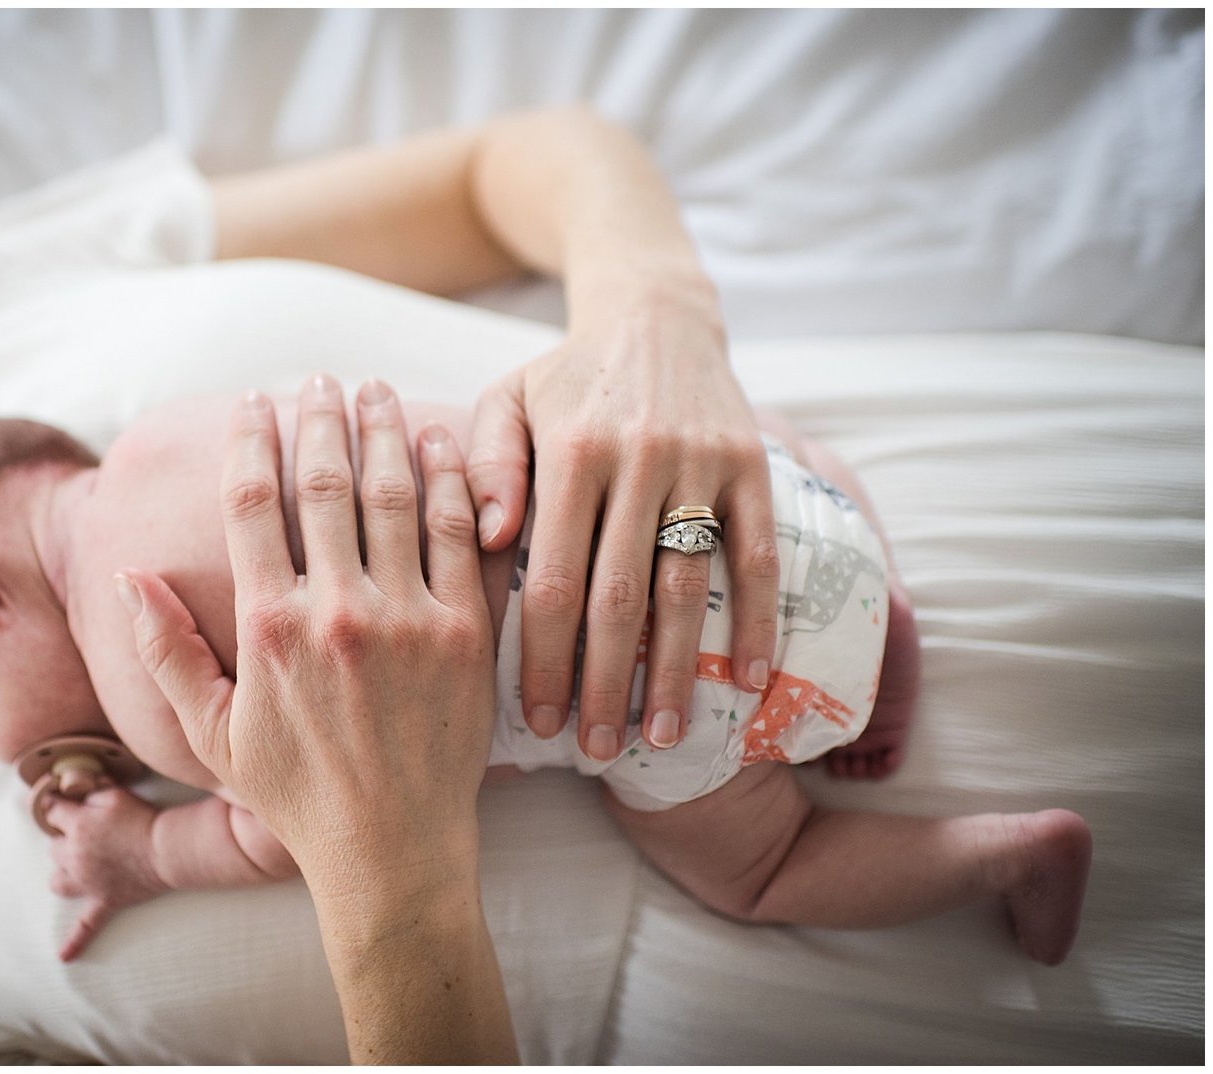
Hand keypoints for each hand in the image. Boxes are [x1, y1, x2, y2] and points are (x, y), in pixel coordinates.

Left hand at [46, 788, 164, 961]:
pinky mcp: (105, 901)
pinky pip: (86, 926)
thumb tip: (74, 791)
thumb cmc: (143, 818)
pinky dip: (75, 941)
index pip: (51, 812)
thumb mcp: (114, 794)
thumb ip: (90, 792)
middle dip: (64, 837)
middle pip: (53, 848)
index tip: (57, 801)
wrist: (169, 849)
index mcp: (77, 826)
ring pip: (57, 881)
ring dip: (63, 873)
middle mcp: (75, 856)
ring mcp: (88, 882)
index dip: (54, 805)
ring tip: (76, 867)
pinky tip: (64, 957)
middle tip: (86, 831)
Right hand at [116, 375, 496, 892]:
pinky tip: (438, 441)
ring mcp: (406, 619)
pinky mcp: (464, 633)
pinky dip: (448, 479)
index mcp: (267, 627)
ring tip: (373, 390)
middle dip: (318, 417)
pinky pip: (456, 535)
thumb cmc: (294, 795)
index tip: (251, 402)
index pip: (250, 503)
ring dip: (381, 429)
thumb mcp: (211, 733)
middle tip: (319, 379)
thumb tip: (128, 574)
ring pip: (393, 494)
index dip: (249, 440)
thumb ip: (166, 651)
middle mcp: (335, 611)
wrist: (390, 850)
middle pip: (323, 482)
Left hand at [466, 289, 779, 759]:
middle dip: (603, 683)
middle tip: (592, 748)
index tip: (538, 721)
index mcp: (567, 451)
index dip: (545, 658)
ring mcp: (699, 463)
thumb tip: (486, 542)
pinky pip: (757, 554)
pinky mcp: (751, 464)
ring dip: (677, 670)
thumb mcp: (505, 402)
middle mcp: (636, 459)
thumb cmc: (564, 379)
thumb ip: (487, 467)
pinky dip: (756, 619)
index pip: (552, 578)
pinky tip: (750, 680)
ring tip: (663, 737)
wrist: (655, 316)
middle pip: (618, 597)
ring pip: (686, 585)